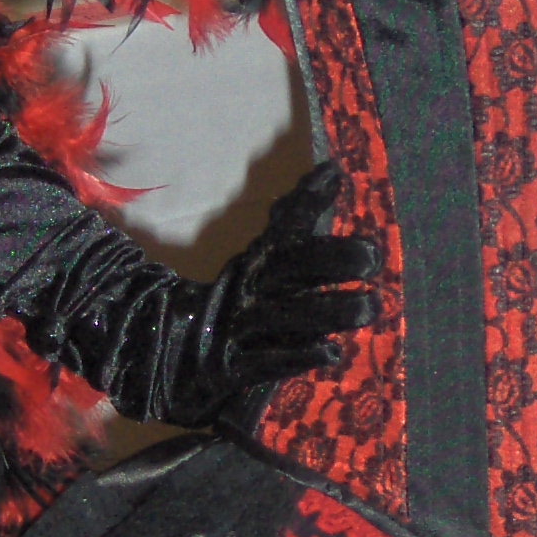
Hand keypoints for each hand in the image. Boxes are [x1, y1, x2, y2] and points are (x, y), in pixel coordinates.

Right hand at [154, 164, 374, 426]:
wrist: (165, 350)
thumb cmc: (232, 305)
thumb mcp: (263, 260)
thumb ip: (298, 218)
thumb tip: (334, 171)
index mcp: (255, 262)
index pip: (282, 226)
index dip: (306, 200)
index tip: (334, 177)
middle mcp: (248, 288)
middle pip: (289, 267)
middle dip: (331, 261)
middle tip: (371, 258)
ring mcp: (239, 327)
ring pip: (288, 316)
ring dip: (330, 311)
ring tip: (370, 306)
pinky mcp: (232, 366)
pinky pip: (268, 361)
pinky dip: (298, 355)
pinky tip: (331, 350)